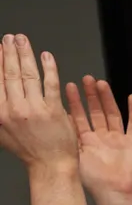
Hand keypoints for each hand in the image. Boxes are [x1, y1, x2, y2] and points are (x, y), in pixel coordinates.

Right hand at [0, 35, 76, 171]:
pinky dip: (49, 68)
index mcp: (0, 112)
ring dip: (26, 54)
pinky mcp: (53, 111)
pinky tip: (47, 56)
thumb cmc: (29, 149)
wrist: (50, 166)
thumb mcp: (2, 130)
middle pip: (10, 73)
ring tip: (24, 40)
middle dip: (10, 51)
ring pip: (28, 74)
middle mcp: (14, 108)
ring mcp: (34, 109)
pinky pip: (51, 84)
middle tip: (11, 38)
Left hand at [65, 76, 131, 200]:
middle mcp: (101, 138)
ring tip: (102, 83)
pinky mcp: (131, 144)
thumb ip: (67, 137)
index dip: (75, 101)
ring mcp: (117, 140)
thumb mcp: (73, 154)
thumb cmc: (93, 180)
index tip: (70, 86)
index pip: (79, 116)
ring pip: (113, 114)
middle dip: (91, 95)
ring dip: (108, 99)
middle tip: (86, 79)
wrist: (112, 193)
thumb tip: (57, 118)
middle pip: (96, 111)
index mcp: (87, 140)